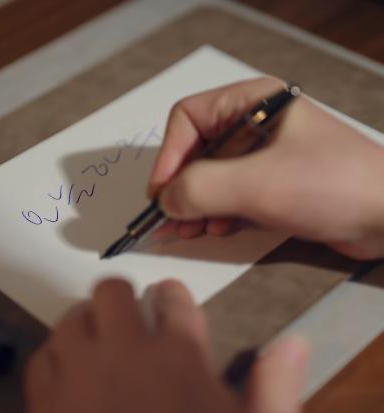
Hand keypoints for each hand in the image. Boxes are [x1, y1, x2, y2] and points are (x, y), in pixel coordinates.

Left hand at [26, 278, 307, 412]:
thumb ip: (278, 386)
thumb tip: (296, 342)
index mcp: (179, 356)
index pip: (172, 298)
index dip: (172, 294)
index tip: (169, 299)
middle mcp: (125, 354)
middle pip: (112, 292)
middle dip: (122, 297)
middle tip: (129, 316)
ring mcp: (80, 379)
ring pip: (72, 318)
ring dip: (86, 323)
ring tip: (98, 340)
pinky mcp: (46, 411)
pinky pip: (41, 359)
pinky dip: (55, 357)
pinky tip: (68, 372)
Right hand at [148, 77, 383, 259]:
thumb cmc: (331, 185)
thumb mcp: (257, 184)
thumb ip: (200, 188)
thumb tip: (165, 201)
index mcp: (252, 102)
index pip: (188, 118)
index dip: (168, 155)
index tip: (160, 194)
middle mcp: (253, 124)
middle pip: (196, 151)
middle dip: (180, 188)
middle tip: (168, 221)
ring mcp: (262, 157)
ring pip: (210, 177)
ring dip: (195, 205)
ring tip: (189, 231)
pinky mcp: (271, 185)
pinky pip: (230, 195)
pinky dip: (216, 213)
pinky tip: (216, 230)